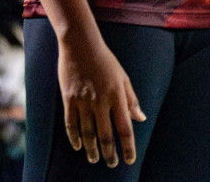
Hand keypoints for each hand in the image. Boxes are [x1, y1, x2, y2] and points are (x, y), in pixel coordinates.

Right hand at [57, 25, 145, 166]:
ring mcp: (83, 101)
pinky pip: (71, 124)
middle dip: (110, 153)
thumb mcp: (123, 77)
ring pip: (87, 133)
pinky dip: (74, 137)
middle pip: (105, 135)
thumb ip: (132, 100)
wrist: (81, 45)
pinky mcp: (68, 99)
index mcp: (117, 96)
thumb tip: (141, 119)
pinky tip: (78, 146)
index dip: (128, 147)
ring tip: (95, 159)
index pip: (125, 128)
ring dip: (91, 149)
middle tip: (111, 164)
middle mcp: (100, 101)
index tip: (130, 160)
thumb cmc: (106, 61)